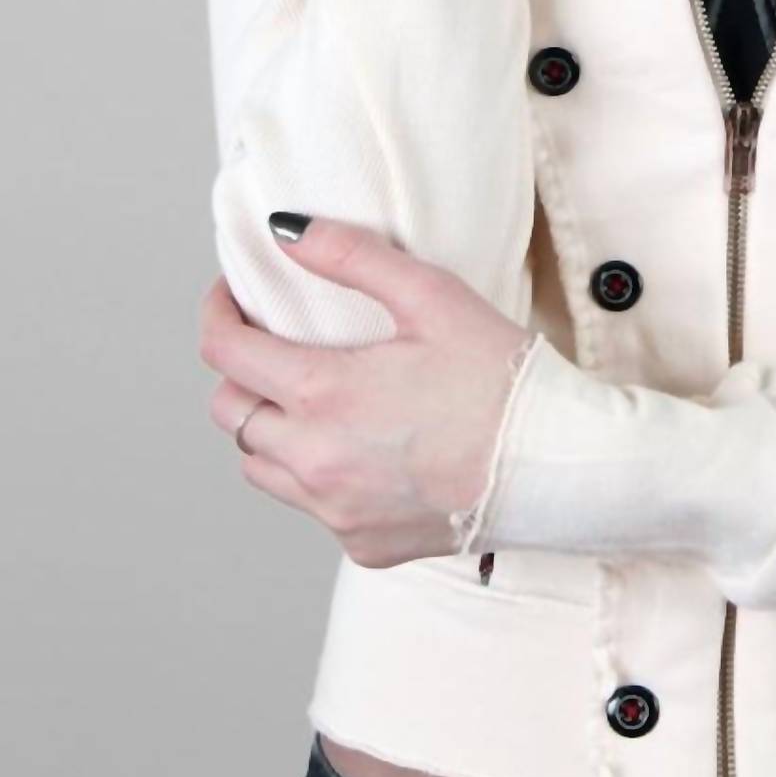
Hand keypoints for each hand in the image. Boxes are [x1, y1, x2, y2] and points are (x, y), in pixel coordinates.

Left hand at [199, 214, 535, 567]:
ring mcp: (335, 510)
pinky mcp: (361, 545)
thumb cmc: (504, 380)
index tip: (232, 299)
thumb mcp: (434, 298)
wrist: (556, 466)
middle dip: (243, 373)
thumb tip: (286, 231)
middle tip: (279, 348)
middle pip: (230, 413)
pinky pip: (313, 508)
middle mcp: (315, 459)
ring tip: (317, 403)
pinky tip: (367, 452)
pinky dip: (321, 477)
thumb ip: (353, 257)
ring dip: (272, 429)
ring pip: (260, 466)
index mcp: (324, 393)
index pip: (224, 352)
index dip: (217, 314)